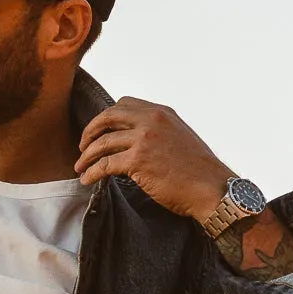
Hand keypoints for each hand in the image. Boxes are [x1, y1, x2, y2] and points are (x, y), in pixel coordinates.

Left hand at [75, 98, 231, 221]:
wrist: (212, 188)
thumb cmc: (199, 171)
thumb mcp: (180, 138)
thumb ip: (159, 132)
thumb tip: (137, 141)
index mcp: (161, 112)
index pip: (124, 104)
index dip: (107, 117)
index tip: (100, 131)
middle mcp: (151, 120)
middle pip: (108, 117)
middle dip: (90, 131)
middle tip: (82, 147)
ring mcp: (144, 139)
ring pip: (102, 143)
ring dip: (87, 156)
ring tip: (80, 167)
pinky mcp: (138, 161)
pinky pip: (104, 165)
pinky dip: (92, 173)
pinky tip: (87, 180)